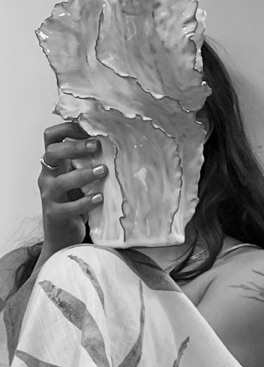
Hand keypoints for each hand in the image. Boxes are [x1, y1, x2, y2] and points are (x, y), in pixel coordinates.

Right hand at [37, 123, 106, 260]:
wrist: (63, 237)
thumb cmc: (74, 204)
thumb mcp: (78, 180)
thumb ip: (86, 164)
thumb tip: (113, 145)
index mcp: (53, 165)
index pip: (51, 137)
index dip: (67, 129)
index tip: (89, 129)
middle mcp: (47, 177)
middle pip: (52, 153)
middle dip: (74, 147)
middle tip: (96, 146)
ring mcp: (49, 196)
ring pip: (61, 180)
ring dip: (84, 174)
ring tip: (104, 171)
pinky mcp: (56, 215)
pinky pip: (70, 207)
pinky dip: (86, 201)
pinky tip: (100, 198)